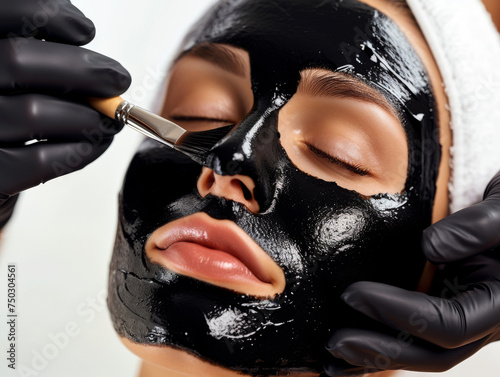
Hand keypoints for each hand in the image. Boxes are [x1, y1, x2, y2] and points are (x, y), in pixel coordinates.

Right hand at [0, 0, 130, 227]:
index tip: (86, 31)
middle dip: (82, 70)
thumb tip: (82, 37)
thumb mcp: (13, 74)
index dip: (46, 15)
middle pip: (17, 61)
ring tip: (111, 120)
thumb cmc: (6, 112)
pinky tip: (95, 144)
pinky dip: (78, 151)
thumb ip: (38, 51)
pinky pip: (37, 162)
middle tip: (118, 79)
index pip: (2, 12)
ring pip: (32, 113)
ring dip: (87, 116)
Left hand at [323, 170, 499, 375]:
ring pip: (423, 353)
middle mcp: (485, 321)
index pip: (448, 323)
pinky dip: (385, 347)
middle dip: (381, 350)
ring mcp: (466, 319)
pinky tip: (352, 354)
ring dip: (378, 358)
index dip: (397, 312)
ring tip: (334, 359)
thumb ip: (478, 227)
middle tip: (335, 342)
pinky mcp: (448, 310)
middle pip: (433, 353)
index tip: (353, 294)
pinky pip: (418, 338)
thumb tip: (429, 248)